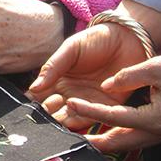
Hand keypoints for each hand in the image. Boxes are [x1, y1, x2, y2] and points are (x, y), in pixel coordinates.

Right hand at [27, 21, 149, 130]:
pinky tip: (78, 108)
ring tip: (65, 102)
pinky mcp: (108, 110)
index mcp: (57, 82)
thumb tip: (33, 89)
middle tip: (52, 100)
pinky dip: (83, 120)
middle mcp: (70, 97)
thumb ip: (52, 68)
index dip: (33, 103)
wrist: (128, 39)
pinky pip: (93, 120)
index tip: (33, 99)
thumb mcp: (70, 50)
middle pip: (52, 114)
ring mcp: (88, 105)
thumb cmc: (95, 40)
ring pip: (69, 121)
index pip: (39, 99)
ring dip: (63, 119)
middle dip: (47, 113)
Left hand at [65, 51, 160, 151]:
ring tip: (86, 137)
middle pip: (120, 142)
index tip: (71, 103)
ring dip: (107, 141)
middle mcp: (158, 132)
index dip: (90, 110)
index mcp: (155, 119)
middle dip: (95, 141)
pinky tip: (108, 130)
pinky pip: (138, 138)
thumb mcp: (154, 67)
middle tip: (72, 138)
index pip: (114, 118)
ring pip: (129, 143)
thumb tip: (105, 87)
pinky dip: (120, 136)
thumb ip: (127, 77)